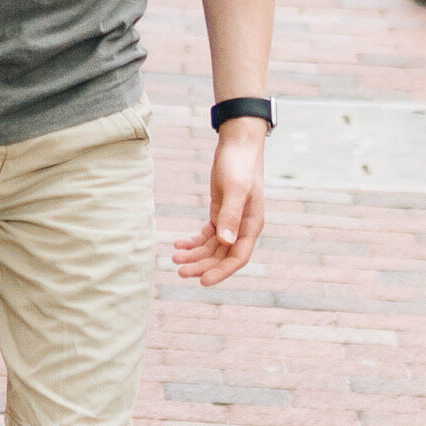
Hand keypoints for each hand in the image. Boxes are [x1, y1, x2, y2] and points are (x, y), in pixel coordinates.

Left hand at [174, 119, 266, 286]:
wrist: (237, 144)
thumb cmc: (239, 164)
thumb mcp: (235, 188)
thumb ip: (231, 215)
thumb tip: (226, 242)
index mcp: (251, 225)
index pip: (238, 258)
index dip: (221, 272)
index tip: (202, 281)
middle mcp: (243, 227)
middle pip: (222, 256)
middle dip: (201, 265)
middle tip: (179, 270)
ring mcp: (231, 221)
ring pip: (213, 247)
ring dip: (195, 254)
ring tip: (174, 257)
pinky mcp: (220, 212)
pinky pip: (208, 235)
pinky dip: (194, 241)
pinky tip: (179, 243)